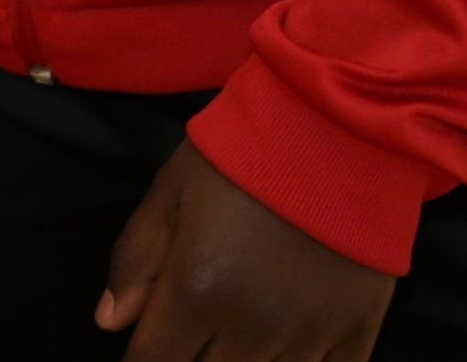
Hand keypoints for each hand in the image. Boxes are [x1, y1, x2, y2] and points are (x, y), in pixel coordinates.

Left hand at [98, 139, 392, 361]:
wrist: (337, 128)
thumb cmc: (242, 154)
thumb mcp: (171, 193)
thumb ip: (135, 259)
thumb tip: (109, 323)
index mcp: (196, 291)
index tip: (143, 351)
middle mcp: (250, 329)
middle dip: (187, 361)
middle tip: (187, 338)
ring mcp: (308, 338)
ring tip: (231, 341)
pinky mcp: (357, 334)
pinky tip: (283, 354)